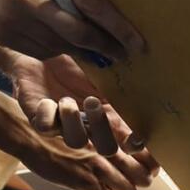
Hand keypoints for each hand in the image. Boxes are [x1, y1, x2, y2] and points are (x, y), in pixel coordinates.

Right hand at [0, 0, 142, 61]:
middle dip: (103, 46)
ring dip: (77, 49)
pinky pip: (39, 52)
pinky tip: (52, 39)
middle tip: (121, 55)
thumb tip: (114, 14)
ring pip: (59, 47)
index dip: (119, 27)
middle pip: (77, 33)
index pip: (94, 4)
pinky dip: (53, 49)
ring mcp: (15, 18)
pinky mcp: (4, 34)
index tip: (137, 43)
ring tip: (87, 46)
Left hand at [8, 53, 147, 155]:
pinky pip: (46, 128)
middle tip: (92, 102)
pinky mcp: (40, 117)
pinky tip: (48, 100)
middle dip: (103, 131)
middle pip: (106, 148)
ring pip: (75, 141)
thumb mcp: (105, 67)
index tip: (135, 138)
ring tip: (66, 100)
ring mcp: (65, 123)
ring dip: (73, 122)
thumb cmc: (78, 56)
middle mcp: (91, 123)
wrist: (45, 42)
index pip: (131, 142)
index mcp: (111, 113)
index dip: (136, 146)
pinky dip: (48, 114)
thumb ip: (124, 79)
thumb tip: (149, 77)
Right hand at [17, 127, 157, 189]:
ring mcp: (97, 167)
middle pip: (141, 175)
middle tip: (132, 182)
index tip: (149, 170)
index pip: (144, 153)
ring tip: (115, 189)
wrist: (30, 135)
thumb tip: (123, 146)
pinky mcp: (83, 182)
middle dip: (139, 181)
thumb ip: (104, 136)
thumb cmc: (58, 129)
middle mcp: (109, 150)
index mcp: (112, 134)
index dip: (148, 165)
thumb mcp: (85, 125)